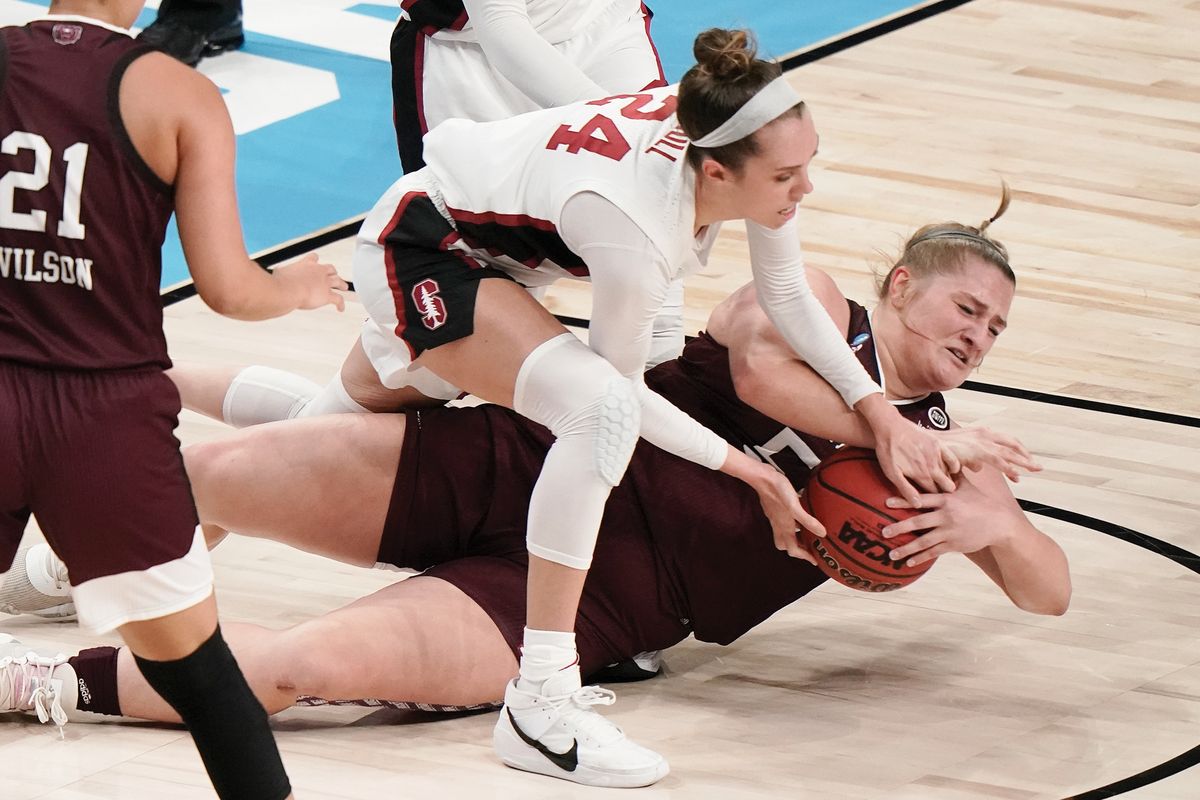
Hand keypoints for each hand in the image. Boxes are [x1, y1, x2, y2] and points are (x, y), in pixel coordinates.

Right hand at [273, 253, 348, 310]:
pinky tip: (341, 309)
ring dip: (342, 284)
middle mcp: (318, 271)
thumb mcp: (278, 273)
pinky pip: (338, 299)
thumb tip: (269, 274)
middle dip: (332, 272)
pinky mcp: (327, 295)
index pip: (313, 258)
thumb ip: (278, 273)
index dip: (315, 261)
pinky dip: (341, 304)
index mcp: (306, 264)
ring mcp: (324, 283)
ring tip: (344, 287)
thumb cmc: (280, 281)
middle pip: (330, 268)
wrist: (288, 289)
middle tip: (333, 274)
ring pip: (338, 281)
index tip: (315, 263)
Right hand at [747, 461, 824, 564]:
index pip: (793, 550)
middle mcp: (779, 525)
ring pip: (784, 534)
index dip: (805, 557)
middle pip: (786, 545)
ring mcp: (775, 518)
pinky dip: (793, 525)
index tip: (815, 560)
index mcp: (784, 528)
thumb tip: (823, 534)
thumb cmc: (778, 491)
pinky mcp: (774, 509)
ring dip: (795, 537)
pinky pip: (783, 523)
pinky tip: (799, 516)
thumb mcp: (795, 506)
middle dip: (797, 549)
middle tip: (809, 547)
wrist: (762, 477)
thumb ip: (808, 520)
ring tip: (808, 533)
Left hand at [858, 397, 954, 502]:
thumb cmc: (888, 451)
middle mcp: (932, 467)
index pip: (935, 493)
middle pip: (946, 485)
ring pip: (950, 474)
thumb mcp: (892, 473)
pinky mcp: (939, 444)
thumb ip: (906, 489)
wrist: (890, 427)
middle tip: (942, 492)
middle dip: (945, 491)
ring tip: (947, 483)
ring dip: (949, 479)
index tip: (936, 500)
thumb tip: (917, 504)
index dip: (935, 497)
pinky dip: (954, 465)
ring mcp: (937, 455)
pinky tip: (952, 469)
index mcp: (921, 476)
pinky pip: (953, 459)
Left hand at [879, 478, 1017, 566]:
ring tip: (890, 554)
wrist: (999, 523)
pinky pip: (934, 552)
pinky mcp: (954, 545)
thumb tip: (948, 457)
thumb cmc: (981, 503)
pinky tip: (908, 563)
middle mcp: (945, 516)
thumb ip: (953, 475)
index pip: (921, 499)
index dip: (904, 500)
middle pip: (918, 522)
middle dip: (898, 527)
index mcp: (946, 500)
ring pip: (923, 541)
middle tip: (882, 531)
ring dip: (906, 548)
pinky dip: (920, 557)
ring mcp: (949, 532)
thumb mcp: (967, 486)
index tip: (886, 503)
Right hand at [934, 426, 1040, 481]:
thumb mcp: (960, 453)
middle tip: (1037, 467)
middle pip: (1012, 444)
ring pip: (1009, 452)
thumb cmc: (939, 450)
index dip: (1016, 452)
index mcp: (980, 433)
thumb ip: (972, 459)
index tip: (1023, 464)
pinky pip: (998, 460)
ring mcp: (981, 441)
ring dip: (1023, 461)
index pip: (1004, 441)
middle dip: (1025, 456)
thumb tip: (979, 467)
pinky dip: (1009, 467)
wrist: (927, 446)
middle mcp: (983, 434)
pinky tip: (1016, 474)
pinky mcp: (977, 450)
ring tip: (1034, 469)